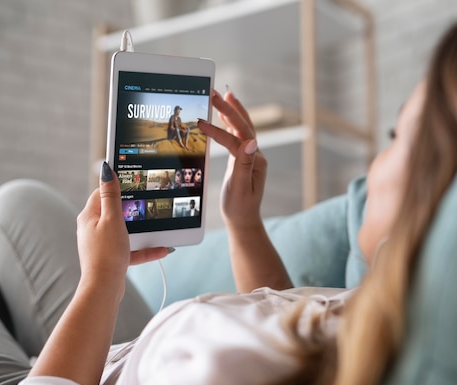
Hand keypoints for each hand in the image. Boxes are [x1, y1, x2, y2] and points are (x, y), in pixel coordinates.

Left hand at [76, 162, 167, 293]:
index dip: (116, 185)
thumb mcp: (112, 219)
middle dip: (133, 208)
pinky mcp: (111, 257)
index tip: (133, 180)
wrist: (104, 287)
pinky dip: (145, 249)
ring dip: (143, 230)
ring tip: (158, 228)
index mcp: (89, 216)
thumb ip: (111, 195)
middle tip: (147, 203)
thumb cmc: (106, 253)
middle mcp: (92, 228)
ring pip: (125, 231)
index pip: (102, 192)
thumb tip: (106, 170)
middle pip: (115, 211)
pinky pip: (130, 249)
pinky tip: (162, 249)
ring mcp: (102, 243)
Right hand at [198, 89, 266, 229]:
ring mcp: (249, 156)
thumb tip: (251, 142)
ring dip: (232, 111)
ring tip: (223, 95)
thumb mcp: (239, 188)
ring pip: (241, 128)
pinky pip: (236, 136)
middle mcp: (254, 155)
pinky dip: (229, 123)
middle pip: (243, 126)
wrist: (243, 221)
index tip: (201, 123)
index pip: (237, 139)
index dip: (219, 130)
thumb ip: (244, 164)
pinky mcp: (242, 159)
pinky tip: (222, 115)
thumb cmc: (239, 208)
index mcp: (255, 162)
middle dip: (230, 108)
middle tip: (216, 93)